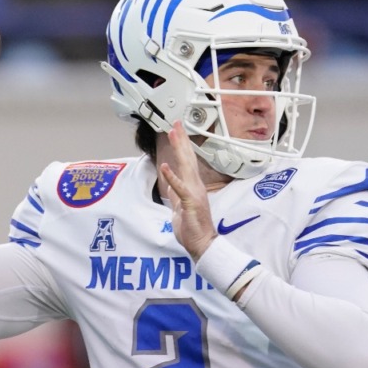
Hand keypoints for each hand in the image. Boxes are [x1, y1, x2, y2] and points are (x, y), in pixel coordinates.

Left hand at [159, 121, 216, 260]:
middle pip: (188, 158)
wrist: (202, 243)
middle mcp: (195, 186)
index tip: (176, 131)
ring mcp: (194, 193)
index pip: (186, 161)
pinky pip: (180, 189)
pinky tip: (166, 167)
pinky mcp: (190, 203)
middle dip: (181, 140)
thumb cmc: (193, 228)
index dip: (181, 145)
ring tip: (173, 134)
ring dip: (179, 150)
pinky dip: (173, 178)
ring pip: (186, 167)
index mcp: (192, 186)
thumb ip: (175, 194)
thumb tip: (170, 183)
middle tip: (176, 124)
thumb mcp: (179, 207)